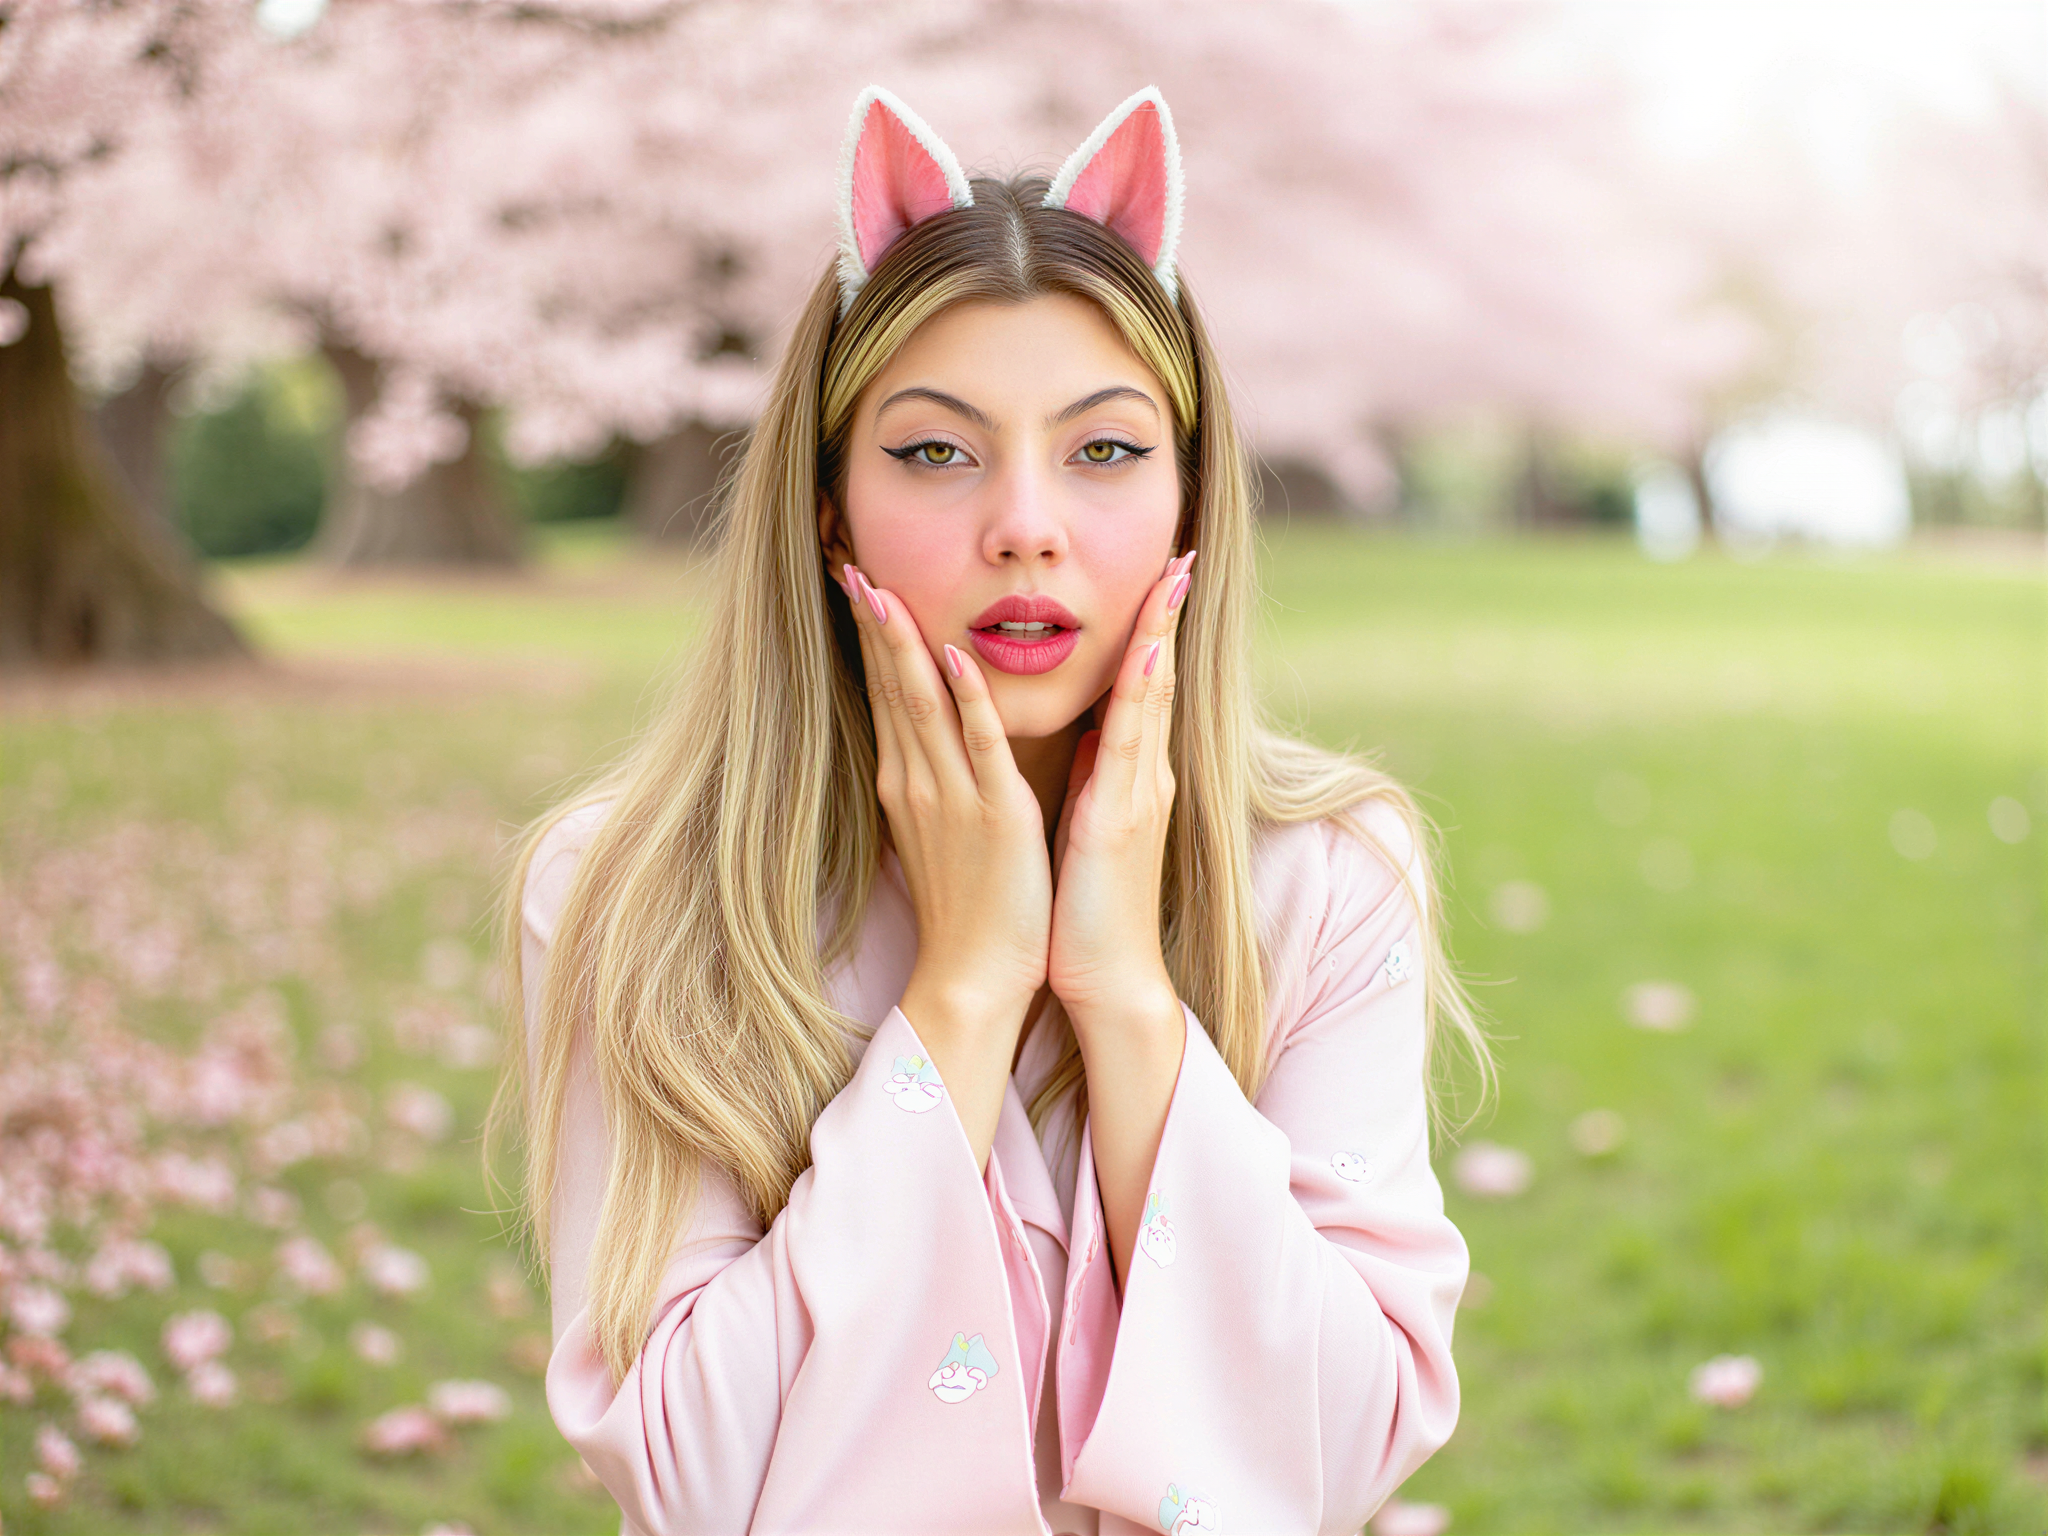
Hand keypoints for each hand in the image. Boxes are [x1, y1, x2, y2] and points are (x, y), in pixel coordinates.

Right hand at [842, 565, 1050, 1046]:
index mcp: (909, 780)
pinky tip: (951, 653)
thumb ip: (941, 776)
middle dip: (872, 621)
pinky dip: (963, 697)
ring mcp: (951, 795)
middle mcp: (918, 780)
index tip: (859, 580)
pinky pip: (975, 745)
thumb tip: (939, 737)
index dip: (873, 635)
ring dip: (902, 641)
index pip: (886, 692)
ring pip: (921, 703)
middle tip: (850, 560)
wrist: (975, 977)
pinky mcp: (992, 814)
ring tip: (879, 585)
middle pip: (889, 685)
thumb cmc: (972, 905)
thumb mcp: (944, 828)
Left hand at [1047, 551, 1195, 1027]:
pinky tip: (1132, 654)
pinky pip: (1120, 746)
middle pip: (1158, 678)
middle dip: (1168, 614)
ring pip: (1147, 700)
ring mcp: (1137, 796)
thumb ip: (1099, 774)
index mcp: (1132, 774)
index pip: (1143, 685)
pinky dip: (1129, 696)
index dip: (1154, 628)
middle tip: (1181, 552)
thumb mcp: (1092, 822)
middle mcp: (1144, 776)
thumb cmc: (1089, 905)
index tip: (1163, 572)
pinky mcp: (1117, 822)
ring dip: (1154, 635)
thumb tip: (1094, 731)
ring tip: (1166, 576)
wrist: (1105, 979)